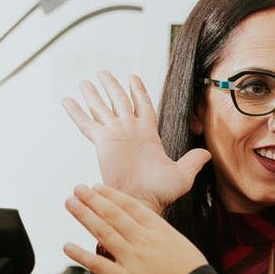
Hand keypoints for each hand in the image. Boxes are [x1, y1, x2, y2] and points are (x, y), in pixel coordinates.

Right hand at [61, 71, 210, 211]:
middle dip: (111, 86)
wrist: (142, 200)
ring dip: (93, 94)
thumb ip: (193, 161)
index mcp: (148, 135)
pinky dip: (76, 111)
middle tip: (103, 72)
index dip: (138, 91)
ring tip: (85, 81)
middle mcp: (129, 131)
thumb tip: (207, 154)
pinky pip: (86, 123)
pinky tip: (67, 100)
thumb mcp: (182, 174)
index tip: (132, 77)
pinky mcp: (102, 142)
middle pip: (118, 101)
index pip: (142, 106)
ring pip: (102, 108)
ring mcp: (114, 135)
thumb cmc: (160, 193)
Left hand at [63, 184, 209, 273]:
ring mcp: (132, 259)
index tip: (97, 187)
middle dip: (93, 199)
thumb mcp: (180, 244)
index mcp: (159, 230)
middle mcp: (143, 241)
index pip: (130, 206)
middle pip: (113, 214)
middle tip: (78, 188)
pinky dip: (81, 255)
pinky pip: (98, 265)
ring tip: (70, 203)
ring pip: (103, 232)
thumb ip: (161, 234)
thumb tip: (148, 227)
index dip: (111, 195)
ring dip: (84, 215)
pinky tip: (66, 247)